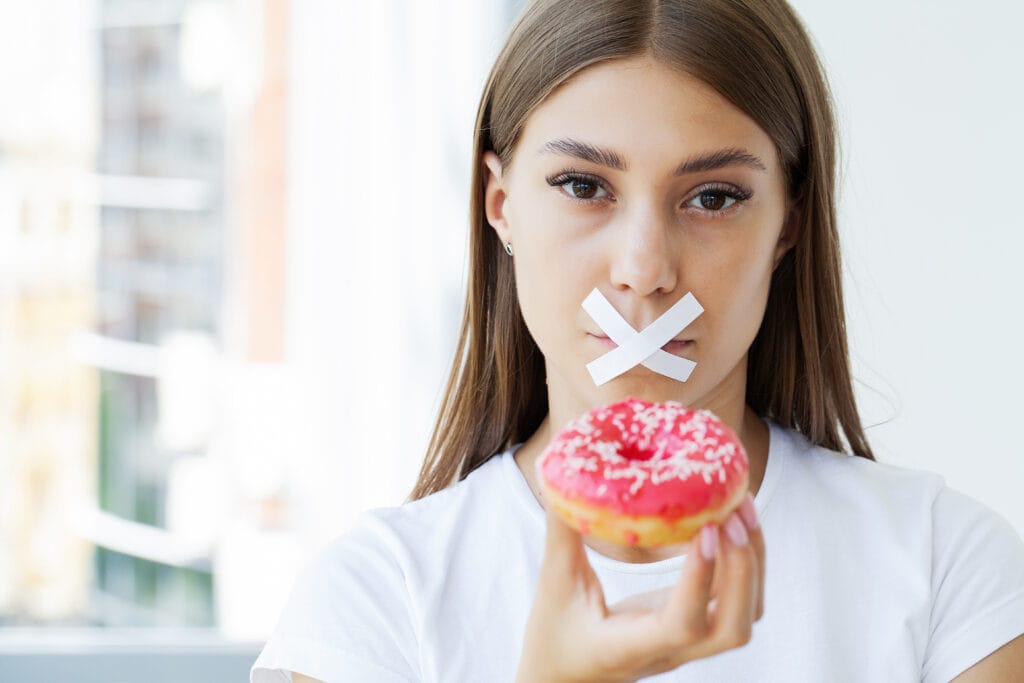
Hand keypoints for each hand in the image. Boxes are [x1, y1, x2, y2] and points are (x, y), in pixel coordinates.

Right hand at [516, 493, 763, 682]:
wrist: (564, 677)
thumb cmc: (554, 636)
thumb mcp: (553, 583)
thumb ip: (562, 532)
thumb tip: (558, 473)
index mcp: (630, 646)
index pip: (681, 624)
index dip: (700, 579)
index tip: (704, 529)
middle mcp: (669, 652)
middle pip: (733, 628)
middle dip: (744, 568)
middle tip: (732, 513)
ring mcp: (688, 644)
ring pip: (744, 617)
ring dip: (752, 564)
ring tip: (741, 509)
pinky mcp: (694, 629)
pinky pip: (736, 602)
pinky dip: (744, 563)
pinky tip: (729, 524)